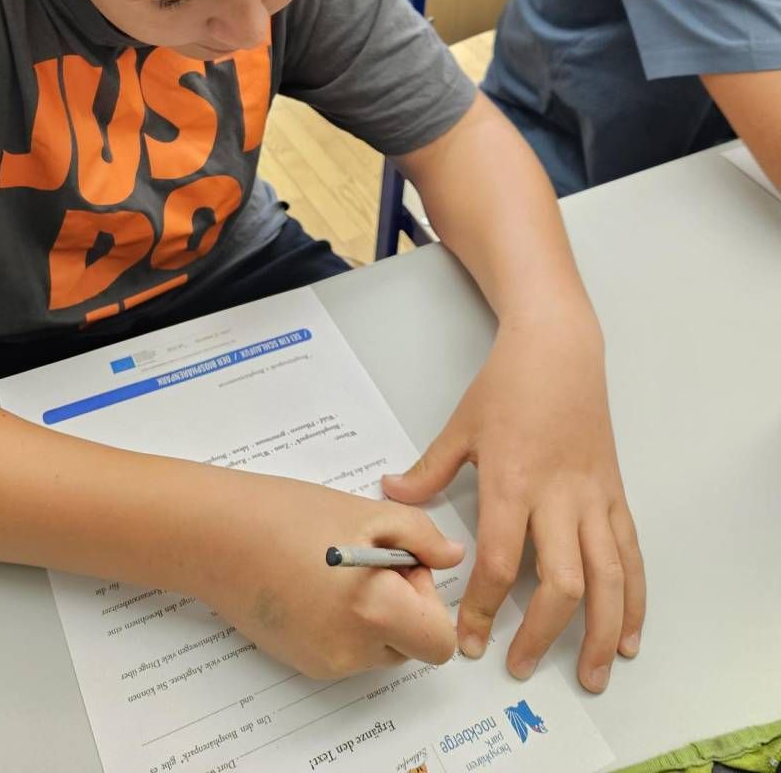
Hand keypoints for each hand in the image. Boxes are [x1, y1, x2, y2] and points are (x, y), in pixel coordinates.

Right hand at [197, 472, 464, 678]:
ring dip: (374, 613)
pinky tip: (313, 582)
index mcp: (377, 611)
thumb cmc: (286, 516)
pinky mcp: (303, 663)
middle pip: (410, 645)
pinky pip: (346, 650)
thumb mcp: (366, 513)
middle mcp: (353, 651)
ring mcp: (325, 663)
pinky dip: (344, 622)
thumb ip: (421, 536)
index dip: (429, 600)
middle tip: (368, 558)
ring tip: (334, 567)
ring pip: (379, 648)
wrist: (216, 534)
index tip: (403, 566)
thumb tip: (452, 556)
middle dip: (402, 604)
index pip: (440, 642)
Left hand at [382, 313, 644, 694]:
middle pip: (561, 583)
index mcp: (513, 482)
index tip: (470, 640)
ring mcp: (593, 498)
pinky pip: (630, 555)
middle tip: (518, 666)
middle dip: (542, 634)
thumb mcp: (460, 426)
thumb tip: (390, 491)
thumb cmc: (506, 386)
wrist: (558, 349)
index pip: (500, 561)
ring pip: (608, 578)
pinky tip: (627, 634)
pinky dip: (634, 599)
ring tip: (590, 674)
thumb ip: (428, 469)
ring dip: (600, 631)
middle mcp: (558, 497)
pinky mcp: (615, 494)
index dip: (486, 608)